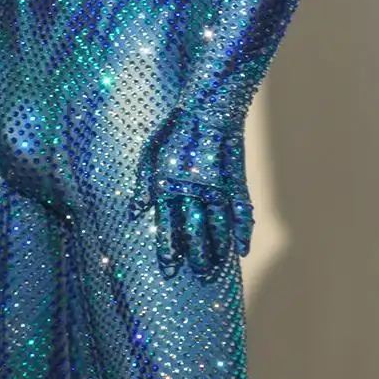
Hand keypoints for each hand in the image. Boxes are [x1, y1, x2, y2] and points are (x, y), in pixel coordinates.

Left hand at [128, 106, 253, 281]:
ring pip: (218, 224)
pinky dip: (243, 231)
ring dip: (217, 249)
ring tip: (215, 268)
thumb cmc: (175, 128)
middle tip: (198, 274)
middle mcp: (191, 187)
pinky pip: (241, 210)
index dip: (169, 247)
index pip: (168, 223)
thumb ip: (143, 183)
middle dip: (196, 253)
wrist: (208, 105)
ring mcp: (216, 183)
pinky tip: (242, 249)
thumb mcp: (150, 152)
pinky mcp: (235, 178)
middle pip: (195, 229)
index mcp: (168, 182)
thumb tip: (135, 211)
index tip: (170, 268)